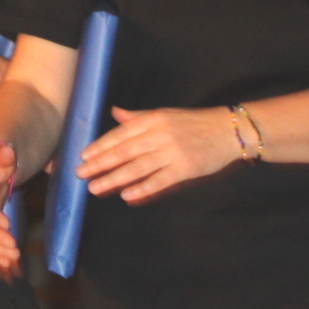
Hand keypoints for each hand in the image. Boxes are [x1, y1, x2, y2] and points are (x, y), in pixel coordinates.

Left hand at [78, 107, 240, 204]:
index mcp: (153, 119)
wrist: (228, 131)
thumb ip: (138, 117)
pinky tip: (126, 195)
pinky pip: (159, 180)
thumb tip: (114, 113)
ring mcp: (173, 152)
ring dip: (114, 178)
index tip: (83, 157)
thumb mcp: (165, 114)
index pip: (121, 134)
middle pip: (125, 151)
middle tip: (80, 174)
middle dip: (100, 164)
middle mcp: (160, 134)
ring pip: (138, 167)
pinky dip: (142, 188)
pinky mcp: (185, 169)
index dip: (100, 146)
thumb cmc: (193, 123)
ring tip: (95, 187)